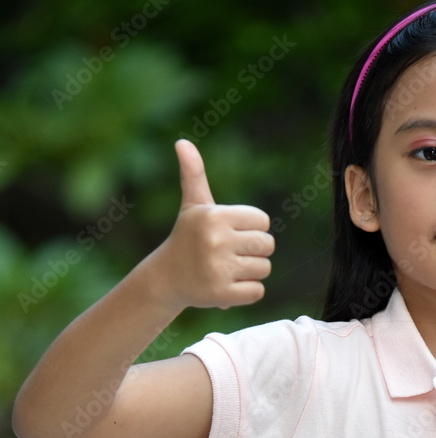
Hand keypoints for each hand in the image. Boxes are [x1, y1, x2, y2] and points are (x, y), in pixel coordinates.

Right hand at [148, 139, 273, 309]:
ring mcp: (218, 269)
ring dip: (251, 271)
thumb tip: (182, 142)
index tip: (231, 233)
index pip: (263, 221)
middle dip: (254, 250)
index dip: (252, 228)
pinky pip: (257, 291)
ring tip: (228, 269)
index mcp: (214, 216)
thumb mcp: (192, 205)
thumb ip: (194, 174)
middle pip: (267, 245)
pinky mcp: (221, 295)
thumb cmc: (186, 237)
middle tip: (231, 254)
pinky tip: (228, 286)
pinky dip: (247, 291)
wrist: (165, 278)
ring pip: (264, 268)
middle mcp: (216, 241)